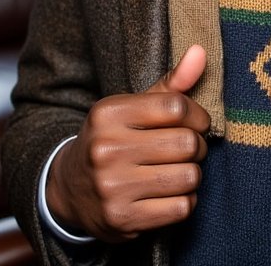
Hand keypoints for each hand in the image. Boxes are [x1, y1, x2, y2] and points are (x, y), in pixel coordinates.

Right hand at [46, 45, 210, 241]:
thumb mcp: (133, 106)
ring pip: (188, 177)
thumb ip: (171, 83)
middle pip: (186, 143)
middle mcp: (106, 149)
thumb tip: (201, 51)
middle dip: (198, 146)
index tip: (196, 123)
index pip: (177, 106)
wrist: (69, 188)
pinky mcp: (121, 220)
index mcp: (109, 113)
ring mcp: (112, 187)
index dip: (198, 115)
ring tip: (180, 170)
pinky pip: (181, 208)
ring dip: (193, 175)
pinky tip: (171, 193)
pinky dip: (185, 201)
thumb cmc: (113, 138)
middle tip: (190, 149)